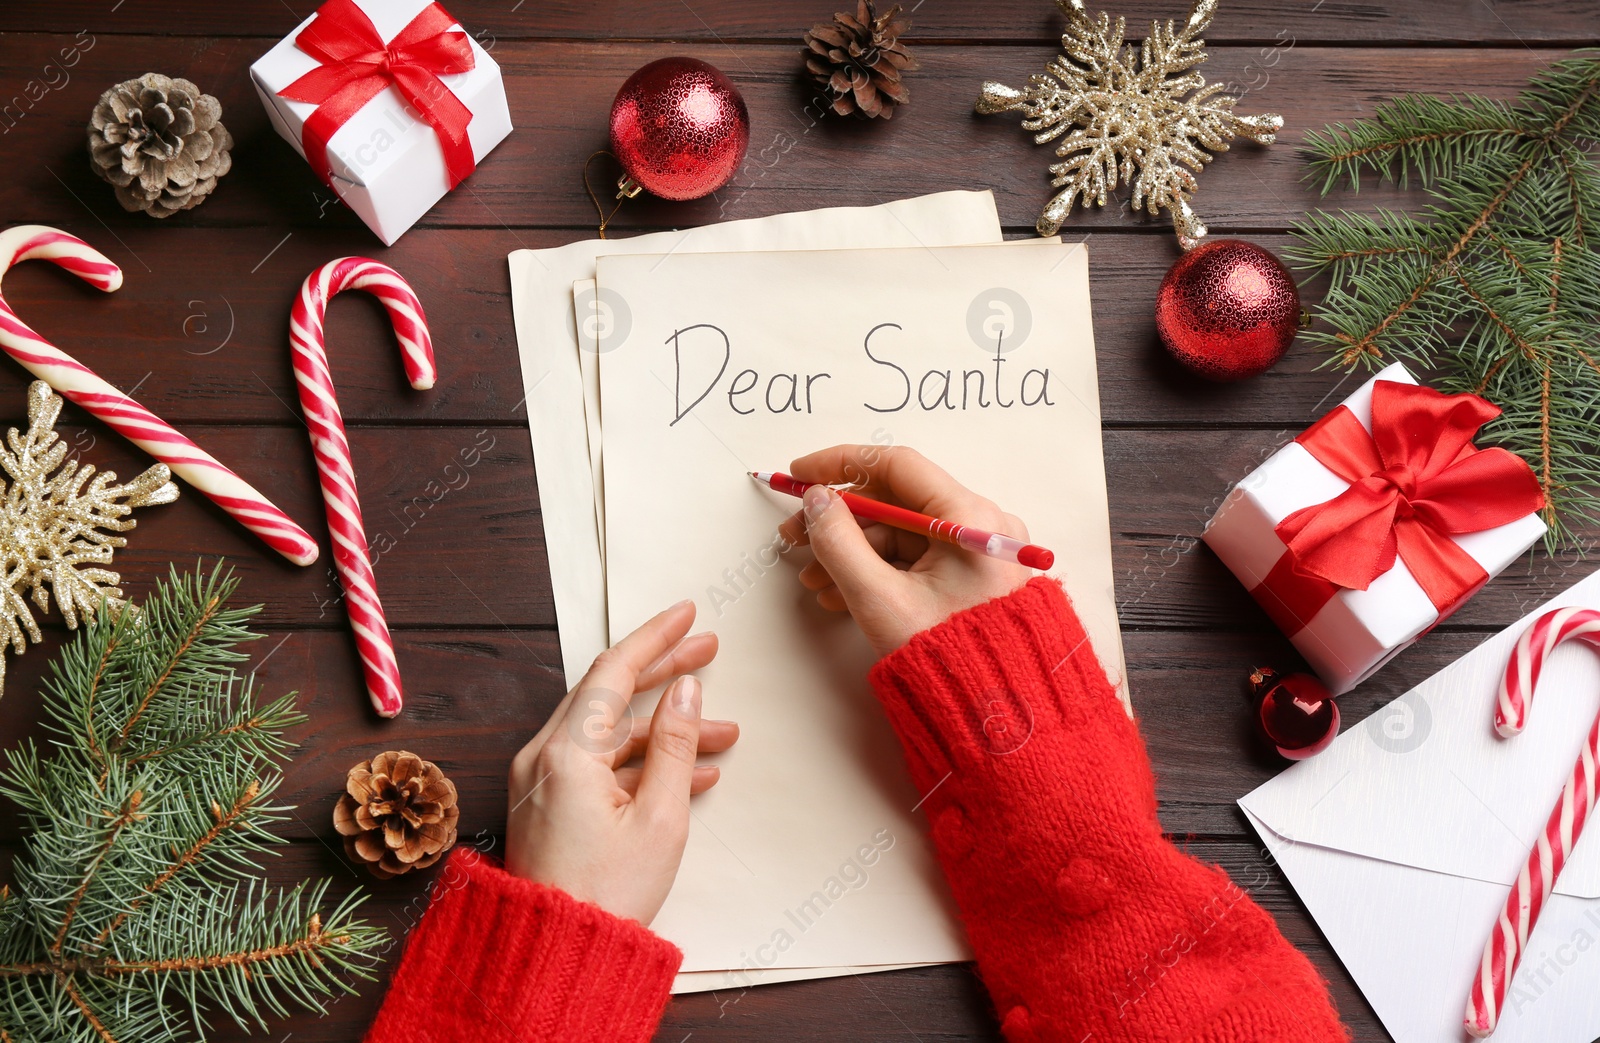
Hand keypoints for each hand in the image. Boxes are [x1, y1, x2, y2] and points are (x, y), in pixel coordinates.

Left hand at [505, 600, 737, 924]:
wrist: (555, 957)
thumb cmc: (606, 897)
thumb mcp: (661, 818)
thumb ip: (676, 746)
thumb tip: (686, 690)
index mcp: (565, 754)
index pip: (613, 672)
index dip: (655, 639)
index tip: (687, 614)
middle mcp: (544, 758)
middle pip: (609, 695)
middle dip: (663, 673)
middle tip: (709, 650)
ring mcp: (543, 782)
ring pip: (610, 734)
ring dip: (664, 729)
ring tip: (722, 731)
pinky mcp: (549, 806)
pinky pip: (599, 767)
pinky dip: (642, 762)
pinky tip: (691, 771)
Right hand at [778, 445, 1032, 657]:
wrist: (995, 715)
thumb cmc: (948, 660)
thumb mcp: (880, 599)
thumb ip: (839, 543)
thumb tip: (816, 501)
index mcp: (971, 518)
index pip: (897, 465)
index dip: (841, 464)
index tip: (801, 473)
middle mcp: (982, 524)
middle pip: (895, 501)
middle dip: (839, 520)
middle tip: (793, 536)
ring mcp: (978, 551)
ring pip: (900, 533)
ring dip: (850, 552)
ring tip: (813, 580)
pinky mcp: (970, 576)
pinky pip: (914, 558)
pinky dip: (876, 570)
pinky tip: (838, 593)